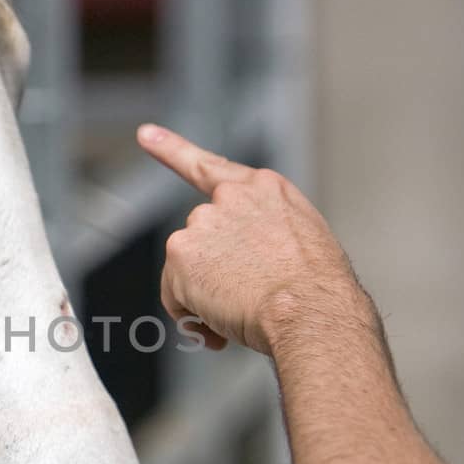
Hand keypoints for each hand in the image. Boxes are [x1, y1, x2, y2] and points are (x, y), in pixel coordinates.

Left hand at [137, 124, 360, 353]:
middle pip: (201, 241)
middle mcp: (229, 197)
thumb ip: (266, 234)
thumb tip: (244, 265)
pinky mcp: (182, 252)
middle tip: (246, 302)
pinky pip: (174, 296)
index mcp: (264, 190)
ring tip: (242, 314)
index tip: (145, 134)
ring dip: (204, 298)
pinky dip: (190, 316)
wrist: (310, 309)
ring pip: (187, 271)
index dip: (172, 149)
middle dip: (213, 274)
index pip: (211, 166)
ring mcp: (202, 222)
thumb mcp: (305, 241)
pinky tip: (220, 328)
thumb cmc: (318, 290)